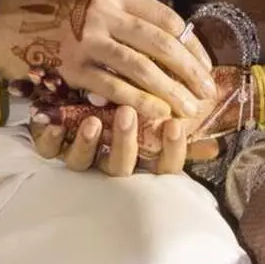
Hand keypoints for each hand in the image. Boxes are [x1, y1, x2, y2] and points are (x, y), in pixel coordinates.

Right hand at [0, 0, 215, 121]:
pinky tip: (158, 115)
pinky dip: (140, 103)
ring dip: (171, 91)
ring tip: (190, 109)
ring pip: (143, 67)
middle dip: (190, 71)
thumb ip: (127, 12)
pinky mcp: (72, 66)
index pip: (168, 17)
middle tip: (207, 93)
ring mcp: (88, 38)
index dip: (192, 44)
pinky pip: (115, 87)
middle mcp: (104, 9)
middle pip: (162, 43)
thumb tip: (171, 40)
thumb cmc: (49, 12)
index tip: (205, 65)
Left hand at [28, 73, 240, 175]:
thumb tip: (218, 143)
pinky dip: (48, 137)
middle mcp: (108, 160)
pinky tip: (49, 120)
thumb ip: (183, 120)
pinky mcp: (51, 145)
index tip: (176, 125)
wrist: (65, 97)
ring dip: (88, 144)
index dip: (170, 152)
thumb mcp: (156, 110)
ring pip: (83, 163)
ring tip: (92, 121)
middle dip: (126, 143)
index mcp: (139, 157)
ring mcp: (77, 154)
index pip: (162, 167)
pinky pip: (46, 150)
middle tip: (128, 113)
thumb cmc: (124, 108)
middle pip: (120, 167)